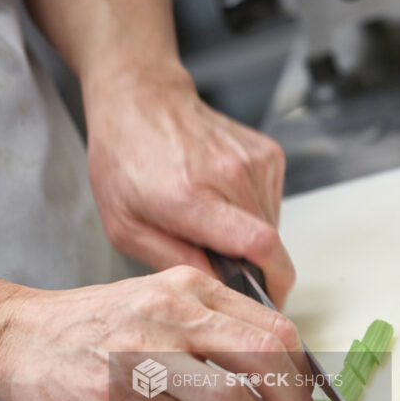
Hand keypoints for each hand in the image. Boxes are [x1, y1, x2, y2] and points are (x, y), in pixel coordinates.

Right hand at [0, 266, 314, 400]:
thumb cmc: (89, 327)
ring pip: (233, 399)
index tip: (305, 398)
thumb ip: (209, 325)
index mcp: (190, 289)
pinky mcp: (126, 398)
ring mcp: (149, 356)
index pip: (272, 326)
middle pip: (264, 357)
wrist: (19, 337)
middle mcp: (175, 315)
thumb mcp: (157, 303)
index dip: (300, 371)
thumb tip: (269, 370)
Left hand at [85, 67, 296, 307]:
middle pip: (268, 244)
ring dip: (248, 236)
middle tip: (213, 254)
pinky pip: (271, 203)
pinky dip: (251, 211)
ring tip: (210, 217)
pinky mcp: (268, 153)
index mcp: (190, 197)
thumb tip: (217, 288)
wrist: (141, 100)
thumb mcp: (125, 227)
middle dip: (250, 263)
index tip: (269, 301)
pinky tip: (220, 196)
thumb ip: (173, 262)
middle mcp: (229, 175)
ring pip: (272, 225)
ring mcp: (253, 161)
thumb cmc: (125, 159)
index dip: (274, 281)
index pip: (259, 244)